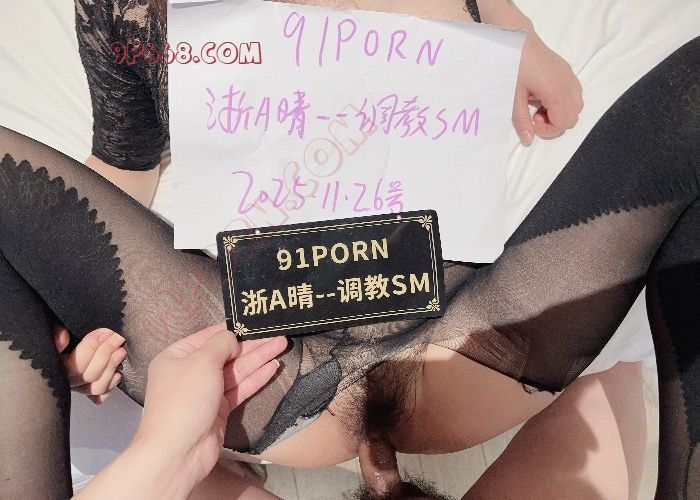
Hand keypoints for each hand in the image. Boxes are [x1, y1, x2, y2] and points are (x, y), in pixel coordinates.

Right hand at [54, 325, 126, 403]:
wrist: (58, 344)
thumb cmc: (58, 336)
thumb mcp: (51, 332)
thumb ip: (54, 335)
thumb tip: (63, 336)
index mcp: (55, 368)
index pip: (74, 364)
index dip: (91, 346)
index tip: (103, 332)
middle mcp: (67, 381)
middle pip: (89, 375)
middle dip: (106, 353)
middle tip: (117, 336)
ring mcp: (79, 387)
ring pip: (96, 387)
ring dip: (110, 368)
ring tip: (121, 350)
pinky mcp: (89, 392)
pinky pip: (99, 397)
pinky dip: (109, 387)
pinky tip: (118, 374)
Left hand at [134, 324, 286, 486]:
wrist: (179, 450)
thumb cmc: (185, 399)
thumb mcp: (202, 361)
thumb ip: (221, 344)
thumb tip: (233, 338)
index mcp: (177, 356)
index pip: (209, 336)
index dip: (233, 329)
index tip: (255, 322)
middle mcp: (190, 372)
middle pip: (226, 353)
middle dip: (252, 345)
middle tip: (277, 334)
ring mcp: (206, 392)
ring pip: (236, 370)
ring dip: (258, 358)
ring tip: (281, 345)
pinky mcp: (219, 409)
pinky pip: (239, 388)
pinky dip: (256, 377)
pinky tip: (273, 367)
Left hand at [512, 31, 583, 144]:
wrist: (517, 39)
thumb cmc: (513, 66)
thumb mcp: (513, 97)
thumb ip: (522, 120)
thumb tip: (528, 140)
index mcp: (556, 92)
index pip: (563, 123)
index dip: (548, 130)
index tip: (531, 124)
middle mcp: (568, 84)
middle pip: (573, 117)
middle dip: (555, 122)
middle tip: (534, 116)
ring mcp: (570, 76)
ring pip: (576, 105)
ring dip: (559, 112)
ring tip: (538, 106)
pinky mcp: (567, 70)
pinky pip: (574, 93)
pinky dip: (562, 101)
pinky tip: (543, 95)